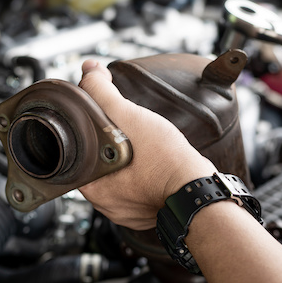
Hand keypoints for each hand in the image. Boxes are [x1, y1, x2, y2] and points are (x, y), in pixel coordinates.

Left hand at [77, 59, 213, 229]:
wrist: (201, 189)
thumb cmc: (167, 162)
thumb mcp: (129, 117)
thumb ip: (103, 92)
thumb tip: (89, 71)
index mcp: (93, 187)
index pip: (80, 152)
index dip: (92, 130)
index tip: (107, 121)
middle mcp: (106, 204)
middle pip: (100, 163)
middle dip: (113, 144)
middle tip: (131, 132)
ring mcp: (127, 211)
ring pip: (121, 175)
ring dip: (131, 158)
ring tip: (146, 146)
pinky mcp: (147, 212)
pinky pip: (140, 186)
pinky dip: (146, 172)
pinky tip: (155, 161)